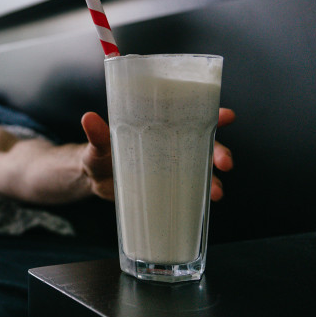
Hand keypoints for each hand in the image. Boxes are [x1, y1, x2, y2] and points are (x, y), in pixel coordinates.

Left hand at [80, 108, 235, 201]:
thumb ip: (97, 134)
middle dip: (219, 152)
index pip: (190, 115)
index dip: (211, 114)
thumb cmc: (98, 154)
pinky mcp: (169, 186)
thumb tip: (88, 119)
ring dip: (213, 179)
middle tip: (224, 163)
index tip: (227, 116)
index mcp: (159, 126)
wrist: (94, 181)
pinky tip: (206, 202)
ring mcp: (173, 166)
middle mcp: (171, 144)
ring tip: (215, 192)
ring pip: (202, 169)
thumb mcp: (97, 144)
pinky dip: (200, 196)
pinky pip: (190, 190)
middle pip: (204, 144)